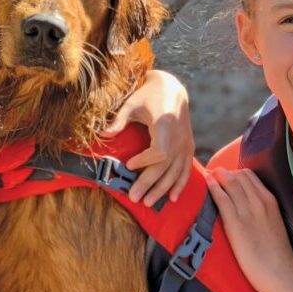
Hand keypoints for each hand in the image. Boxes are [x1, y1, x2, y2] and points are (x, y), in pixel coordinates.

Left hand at [104, 70, 194, 204]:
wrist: (172, 89)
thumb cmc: (149, 95)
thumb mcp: (132, 104)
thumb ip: (119, 120)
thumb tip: (104, 133)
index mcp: (165, 124)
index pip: (159, 151)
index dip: (144, 161)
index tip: (129, 165)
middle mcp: (179, 136)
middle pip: (165, 166)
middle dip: (149, 183)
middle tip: (134, 198)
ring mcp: (185, 143)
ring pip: (176, 171)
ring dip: (162, 188)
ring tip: (147, 202)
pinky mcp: (188, 146)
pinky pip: (186, 169)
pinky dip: (179, 184)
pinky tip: (171, 198)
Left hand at [205, 167, 292, 291]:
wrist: (279, 272)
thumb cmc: (276, 253)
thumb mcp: (273, 224)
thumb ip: (263, 212)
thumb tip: (248, 208)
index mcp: (270, 200)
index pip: (250, 176)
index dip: (235, 173)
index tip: (225, 176)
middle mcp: (260, 201)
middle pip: (239, 176)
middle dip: (224, 173)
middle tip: (214, 174)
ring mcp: (247, 211)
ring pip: (230, 183)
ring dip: (217, 176)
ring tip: (208, 175)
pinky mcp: (235, 222)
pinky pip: (221, 198)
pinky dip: (213, 187)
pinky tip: (206, 182)